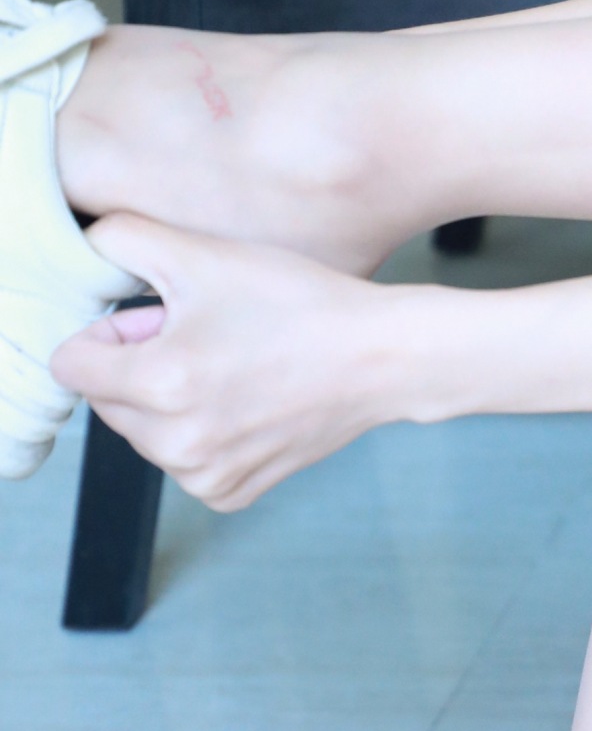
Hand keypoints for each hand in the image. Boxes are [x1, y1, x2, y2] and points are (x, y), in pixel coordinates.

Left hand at [52, 215, 402, 511]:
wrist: (379, 357)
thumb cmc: (299, 303)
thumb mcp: (206, 256)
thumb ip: (125, 238)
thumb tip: (86, 248)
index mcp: (160, 383)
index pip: (73, 364)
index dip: (111, 333)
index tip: (161, 319)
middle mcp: (175, 443)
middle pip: (106, 400)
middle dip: (139, 367)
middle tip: (205, 335)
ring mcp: (203, 474)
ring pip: (143, 432)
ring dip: (167, 401)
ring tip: (230, 365)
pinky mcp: (229, 493)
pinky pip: (182, 461)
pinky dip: (201, 433)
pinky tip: (246, 402)